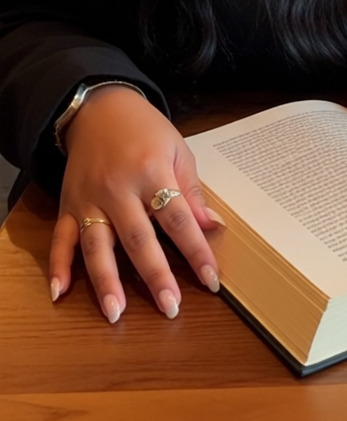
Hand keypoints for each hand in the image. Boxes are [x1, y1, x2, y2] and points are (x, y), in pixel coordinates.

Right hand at [50, 87, 221, 324]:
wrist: (100, 107)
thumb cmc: (145, 129)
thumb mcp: (177, 150)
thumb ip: (193, 192)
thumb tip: (213, 227)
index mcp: (152, 172)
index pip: (178, 218)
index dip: (196, 251)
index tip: (211, 280)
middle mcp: (119, 188)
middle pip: (138, 238)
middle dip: (155, 275)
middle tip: (170, 307)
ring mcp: (90, 198)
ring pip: (97, 244)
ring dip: (105, 280)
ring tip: (115, 312)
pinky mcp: (68, 204)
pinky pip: (61, 238)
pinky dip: (58, 266)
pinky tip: (60, 292)